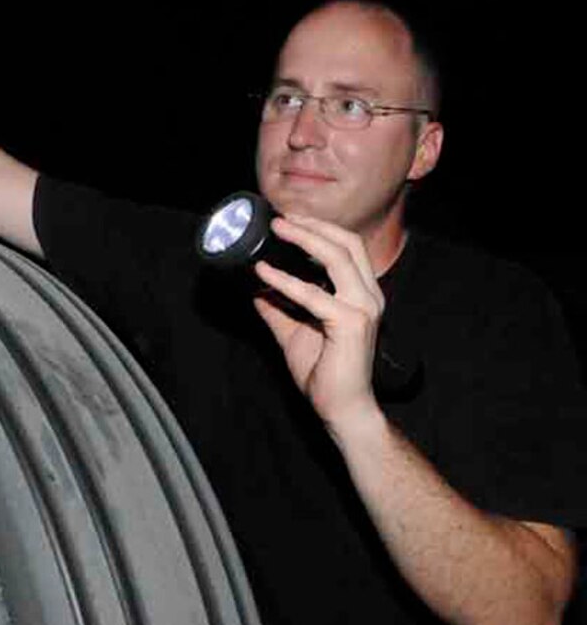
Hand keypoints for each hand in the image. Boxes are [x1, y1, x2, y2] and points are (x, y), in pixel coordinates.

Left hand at [253, 214, 384, 426]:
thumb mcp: (293, 332)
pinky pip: (313, 295)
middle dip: (313, 224)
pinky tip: (264, 272)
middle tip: (280, 216)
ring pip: (337, 258)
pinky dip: (286, 281)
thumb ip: (278, 309)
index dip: (320, 228)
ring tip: (277, 229)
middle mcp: (369, 296)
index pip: (347, 247)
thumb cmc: (324, 373)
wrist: (341, 408)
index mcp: (361, 294)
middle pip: (346, 243)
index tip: (289, 217)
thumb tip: (257, 290)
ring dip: (304, 238)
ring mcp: (364, 308)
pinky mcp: (351, 324)